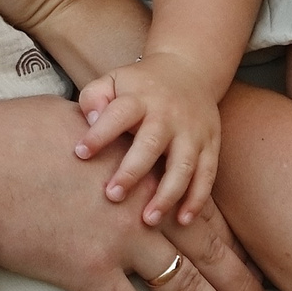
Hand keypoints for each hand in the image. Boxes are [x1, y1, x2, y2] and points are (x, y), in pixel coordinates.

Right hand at [0, 97, 273, 290]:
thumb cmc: (9, 133)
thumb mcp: (69, 120)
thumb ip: (103, 140)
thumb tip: (105, 138)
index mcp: (138, 166)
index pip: (197, 207)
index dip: (226, 239)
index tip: (246, 262)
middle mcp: (141, 204)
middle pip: (205, 249)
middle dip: (240, 285)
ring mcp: (118, 240)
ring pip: (185, 287)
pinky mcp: (87, 271)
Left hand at [77, 49, 223, 224]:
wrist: (189, 70)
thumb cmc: (139, 85)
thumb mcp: (113, 79)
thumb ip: (94, 97)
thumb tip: (90, 121)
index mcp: (139, 98)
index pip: (117, 115)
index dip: (99, 134)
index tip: (80, 154)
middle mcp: (168, 115)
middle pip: (151, 144)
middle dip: (132, 172)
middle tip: (113, 196)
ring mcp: (192, 132)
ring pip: (183, 166)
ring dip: (167, 195)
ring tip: (148, 219)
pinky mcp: (211, 144)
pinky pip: (207, 175)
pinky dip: (197, 199)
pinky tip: (183, 220)